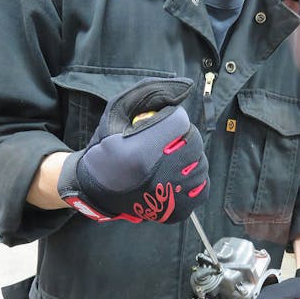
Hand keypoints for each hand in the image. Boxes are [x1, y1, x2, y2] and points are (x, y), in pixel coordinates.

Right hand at [57, 77, 208, 223]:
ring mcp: (169, 198)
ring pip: (201, 165)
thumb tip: (187, 86)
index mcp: (141, 152)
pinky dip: (194, 178)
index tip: (160, 124)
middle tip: (166, 141)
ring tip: (170, 158)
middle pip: (194, 143)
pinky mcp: (176, 212)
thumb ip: (151, 92)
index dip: (172, 118)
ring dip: (190, 157)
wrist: (97, 188)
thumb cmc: (107, 147)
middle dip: (183, 136)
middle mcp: (158, 178)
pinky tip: (177, 175)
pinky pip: (202, 188)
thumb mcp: (117, 110)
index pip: (181, 122)